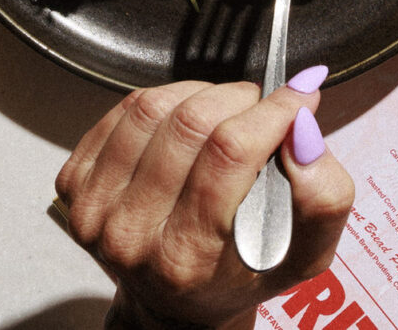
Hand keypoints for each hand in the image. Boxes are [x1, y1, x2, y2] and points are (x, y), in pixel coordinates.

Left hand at [56, 73, 351, 329]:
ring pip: (154, 106)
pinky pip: (124, 109)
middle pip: (191, 124)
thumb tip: (303, 129)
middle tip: (263, 107)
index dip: (273, 112)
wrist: (173, 306)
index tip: (300, 95)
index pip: (229, 155)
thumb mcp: (303, 257)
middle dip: (241, 98)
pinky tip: (187, 118)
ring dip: (203, 91)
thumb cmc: (239, 276)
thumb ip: (324, 199)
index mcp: (186, 259)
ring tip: (228, 111)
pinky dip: (165, 98)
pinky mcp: (73, 183)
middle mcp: (130, 236)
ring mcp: (94, 209)